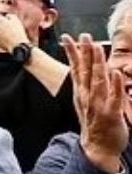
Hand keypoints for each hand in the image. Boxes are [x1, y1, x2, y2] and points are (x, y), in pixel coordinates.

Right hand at [63, 34, 128, 173]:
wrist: (97, 148)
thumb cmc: (94, 123)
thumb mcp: (84, 102)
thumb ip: (86, 84)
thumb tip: (84, 67)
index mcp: (81, 92)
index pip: (76, 68)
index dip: (73, 52)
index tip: (69, 38)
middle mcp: (88, 96)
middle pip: (85, 71)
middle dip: (85, 53)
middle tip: (84, 36)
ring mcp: (99, 105)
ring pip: (98, 81)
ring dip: (97, 64)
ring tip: (97, 48)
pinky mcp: (112, 114)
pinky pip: (114, 98)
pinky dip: (115, 85)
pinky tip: (116, 73)